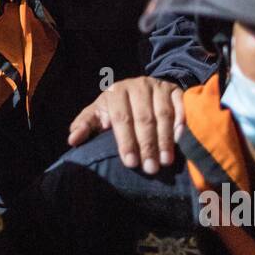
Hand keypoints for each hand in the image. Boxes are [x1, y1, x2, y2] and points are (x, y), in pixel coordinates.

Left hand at [68, 77, 184, 174]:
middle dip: (147, 145)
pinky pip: (180, 106)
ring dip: (165, 139)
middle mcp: (138, 85)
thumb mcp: (99, 114)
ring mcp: (158, 86)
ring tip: (165, 161)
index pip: (121, 118)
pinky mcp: (175, 90)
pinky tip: (179, 140)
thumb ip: (85, 125)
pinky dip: (181, 123)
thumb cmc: (116, 107)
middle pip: (144, 118)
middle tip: (150, 168)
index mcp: (116, 91)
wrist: (140, 88)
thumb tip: (72, 140)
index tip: (130, 163)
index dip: (126, 141)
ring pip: (163, 114)